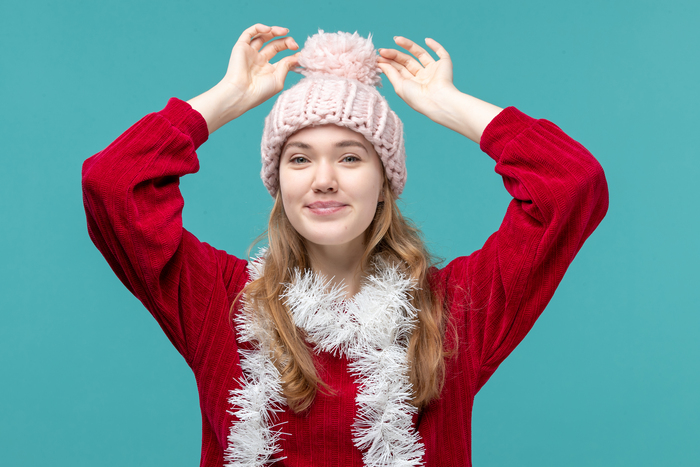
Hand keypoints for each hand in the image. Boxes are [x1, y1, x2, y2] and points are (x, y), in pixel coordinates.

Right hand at [188, 24, 299, 132]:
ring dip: (275, 31)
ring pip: (263, 36)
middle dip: (286, 42)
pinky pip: (249, 32)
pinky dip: (259, 28)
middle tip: (293, 43)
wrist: (241, 93)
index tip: (300, 53)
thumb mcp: (278, 79)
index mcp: (268, 70)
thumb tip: (298, 56)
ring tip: (285, 32)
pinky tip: (269, 29)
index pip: (282, 57)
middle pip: (275, 45)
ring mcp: (250, 53)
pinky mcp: (241, 47)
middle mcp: (259, 60)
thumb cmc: (260, 92)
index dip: (292, 52)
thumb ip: (287, 65)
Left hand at [377, 36, 501, 142]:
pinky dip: (435, 45)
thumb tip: (380, 62)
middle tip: (383, 50)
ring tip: (396, 39)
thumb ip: (390, 73)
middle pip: (407, 61)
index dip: (389, 62)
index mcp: (412, 84)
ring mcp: (433, 70)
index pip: (399, 69)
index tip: (378, 56)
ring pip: (420, 53)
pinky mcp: (444, 65)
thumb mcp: (399, 86)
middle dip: (395, 54)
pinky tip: (426, 40)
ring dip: (409, 45)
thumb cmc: (417, 98)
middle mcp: (423, 77)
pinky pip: (441, 53)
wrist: (437, 100)